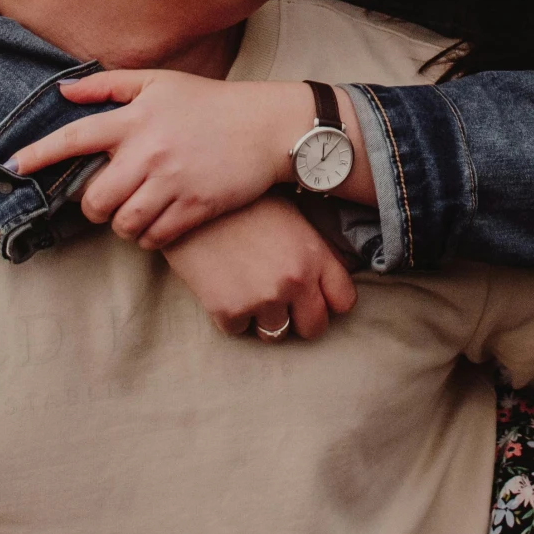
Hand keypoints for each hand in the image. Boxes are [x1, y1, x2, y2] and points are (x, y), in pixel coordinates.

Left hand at [14, 72, 313, 248]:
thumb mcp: (161, 83)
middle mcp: (149, 152)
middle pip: (95, 199)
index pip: (76, 137)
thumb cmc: (210, 103)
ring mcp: (173, 182)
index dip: (40, 154)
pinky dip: (149, 237)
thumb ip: (111, 86)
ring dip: (123, 225)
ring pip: (124, 224)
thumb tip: (65, 93)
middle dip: (95, 207)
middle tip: (108, 199)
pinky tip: (159, 221)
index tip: (14, 166)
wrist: (267, 127)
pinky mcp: (195, 207)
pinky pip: (155, 238)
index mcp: (136, 119)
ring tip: (136, 211)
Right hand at [161, 196, 357, 339]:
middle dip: (299, 318)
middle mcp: (294, 281)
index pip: (344, 301)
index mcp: (314, 256)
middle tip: (281, 302)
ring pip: (275, 334)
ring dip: (263, 317)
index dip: (328, 300)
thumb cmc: (240, 202)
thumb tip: (328, 274)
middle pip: (314, 327)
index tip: (314, 296)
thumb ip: (312, 251)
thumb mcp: (289, 217)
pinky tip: (222, 285)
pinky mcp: (228, 311)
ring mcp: (262, 299)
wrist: (189, 199)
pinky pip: (238, 331)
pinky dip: (230, 315)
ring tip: (247, 288)